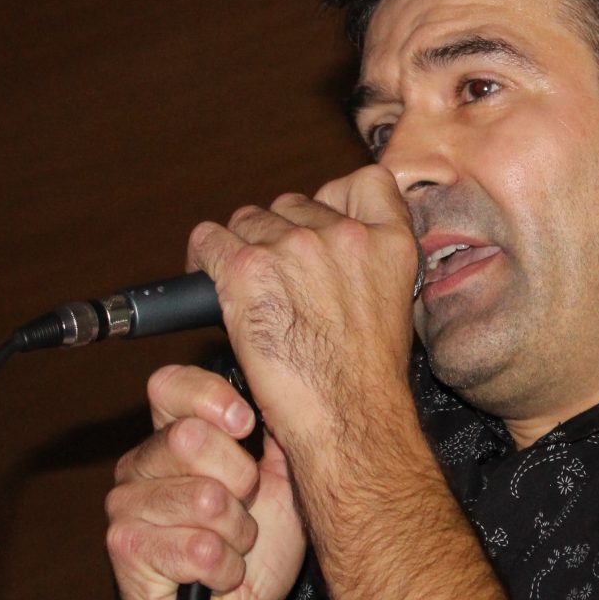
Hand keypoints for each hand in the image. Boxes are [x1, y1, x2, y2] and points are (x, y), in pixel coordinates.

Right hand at [105, 364, 306, 599]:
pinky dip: (223, 568)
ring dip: (237, 533)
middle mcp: (140, 465)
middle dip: (241, 481)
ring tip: (233, 548)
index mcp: (172, 438)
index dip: (211, 398)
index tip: (247, 425)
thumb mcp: (282, 483)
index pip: (170, 386)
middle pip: (191, 437)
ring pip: (203, 497)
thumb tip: (284, 386)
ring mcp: (126, 507)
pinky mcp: (124, 550)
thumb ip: (277, 433)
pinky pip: (195, 547)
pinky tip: (216, 577)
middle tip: (244, 512)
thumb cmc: (258, 554)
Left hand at [183, 166, 421, 471]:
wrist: (346, 417)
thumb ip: (370, 264)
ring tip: (244, 288)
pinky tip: (212, 285)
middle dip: (280, 235)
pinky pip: (208, 240)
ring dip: (241, 249)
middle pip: (292, 204)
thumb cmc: (365, 378)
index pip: (366, 182)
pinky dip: (203, 260)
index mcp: (389, 241)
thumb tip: (334, 253)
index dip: (336, 199)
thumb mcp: (394, 305)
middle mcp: (344, 234)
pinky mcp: (248, 269)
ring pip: (247, 221)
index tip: (320, 223)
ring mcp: (295, 247)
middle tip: (275, 278)